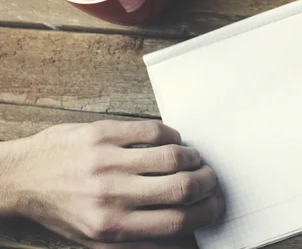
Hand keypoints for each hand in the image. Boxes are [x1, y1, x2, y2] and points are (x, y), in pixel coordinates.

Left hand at [2, 120, 222, 247]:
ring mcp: (108, 160)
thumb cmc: (60, 210)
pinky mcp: (102, 133)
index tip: (214, 204)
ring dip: (193, 157)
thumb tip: (182, 240)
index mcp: (112, 227)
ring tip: (194, 159)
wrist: (21, 178)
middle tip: (210, 179)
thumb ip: (137, 244)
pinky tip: (172, 141)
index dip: (205, 212)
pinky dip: (173, 135)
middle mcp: (112, 194)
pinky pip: (153, 131)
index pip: (176, 221)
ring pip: (172, 156)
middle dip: (207, 183)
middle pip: (181, 188)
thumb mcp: (94, 241)